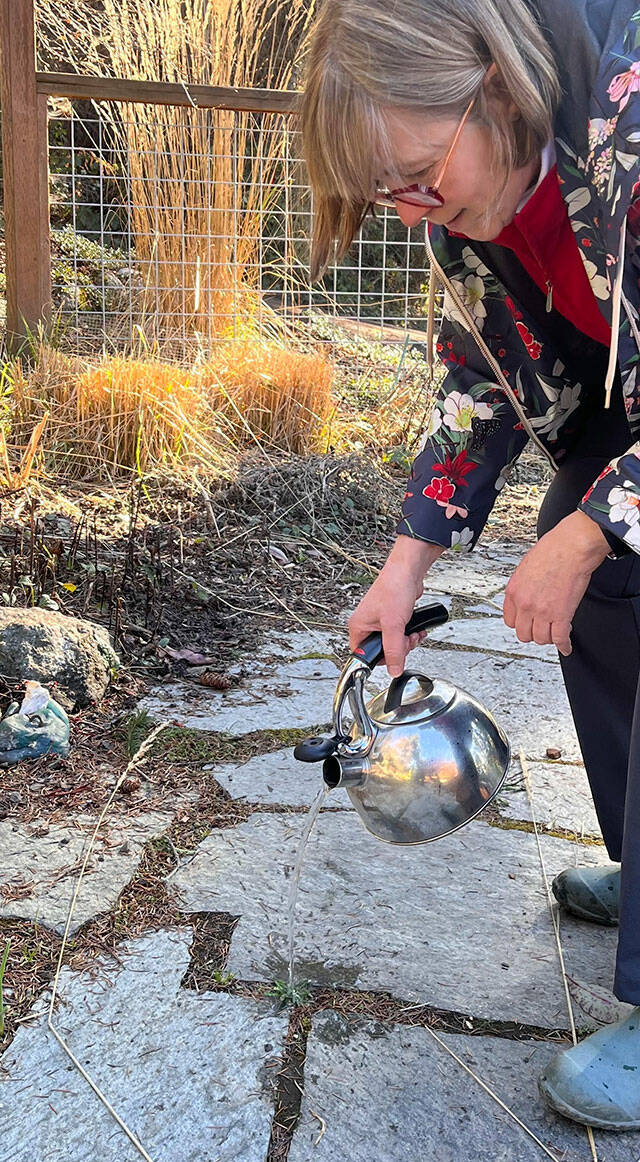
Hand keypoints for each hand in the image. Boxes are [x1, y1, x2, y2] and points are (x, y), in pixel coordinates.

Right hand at [348, 536, 444, 676]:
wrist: (408, 572)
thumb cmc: (394, 589)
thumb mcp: (394, 625)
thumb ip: (394, 651)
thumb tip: (393, 670)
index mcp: (358, 626)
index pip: (362, 655)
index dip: (378, 660)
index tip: (392, 658)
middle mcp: (367, 624)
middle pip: (381, 651)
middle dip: (398, 649)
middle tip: (405, 641)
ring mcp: (380, 621)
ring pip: (393, 644)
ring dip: (406, 642)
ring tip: (412, 634)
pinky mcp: (392, 618)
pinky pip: (400, 634)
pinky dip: (409, 635)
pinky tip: (416, 629)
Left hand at [503, 511, 608, 655]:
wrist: (571, 547)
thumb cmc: (553, 549)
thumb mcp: (526, 566)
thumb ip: (524, 584)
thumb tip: (527, 593)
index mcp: (514, 591)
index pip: (510, 620)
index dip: (521, 623)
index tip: (527, 623)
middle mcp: (525, 604)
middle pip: (523, 634)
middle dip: (534, 633)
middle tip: (542, 629)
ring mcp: (542, 611)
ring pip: (541, 638)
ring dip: (549, 637)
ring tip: (555, 632)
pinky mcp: (561, 615)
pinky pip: (559, 638)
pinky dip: (563, 645)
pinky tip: (566, 646)